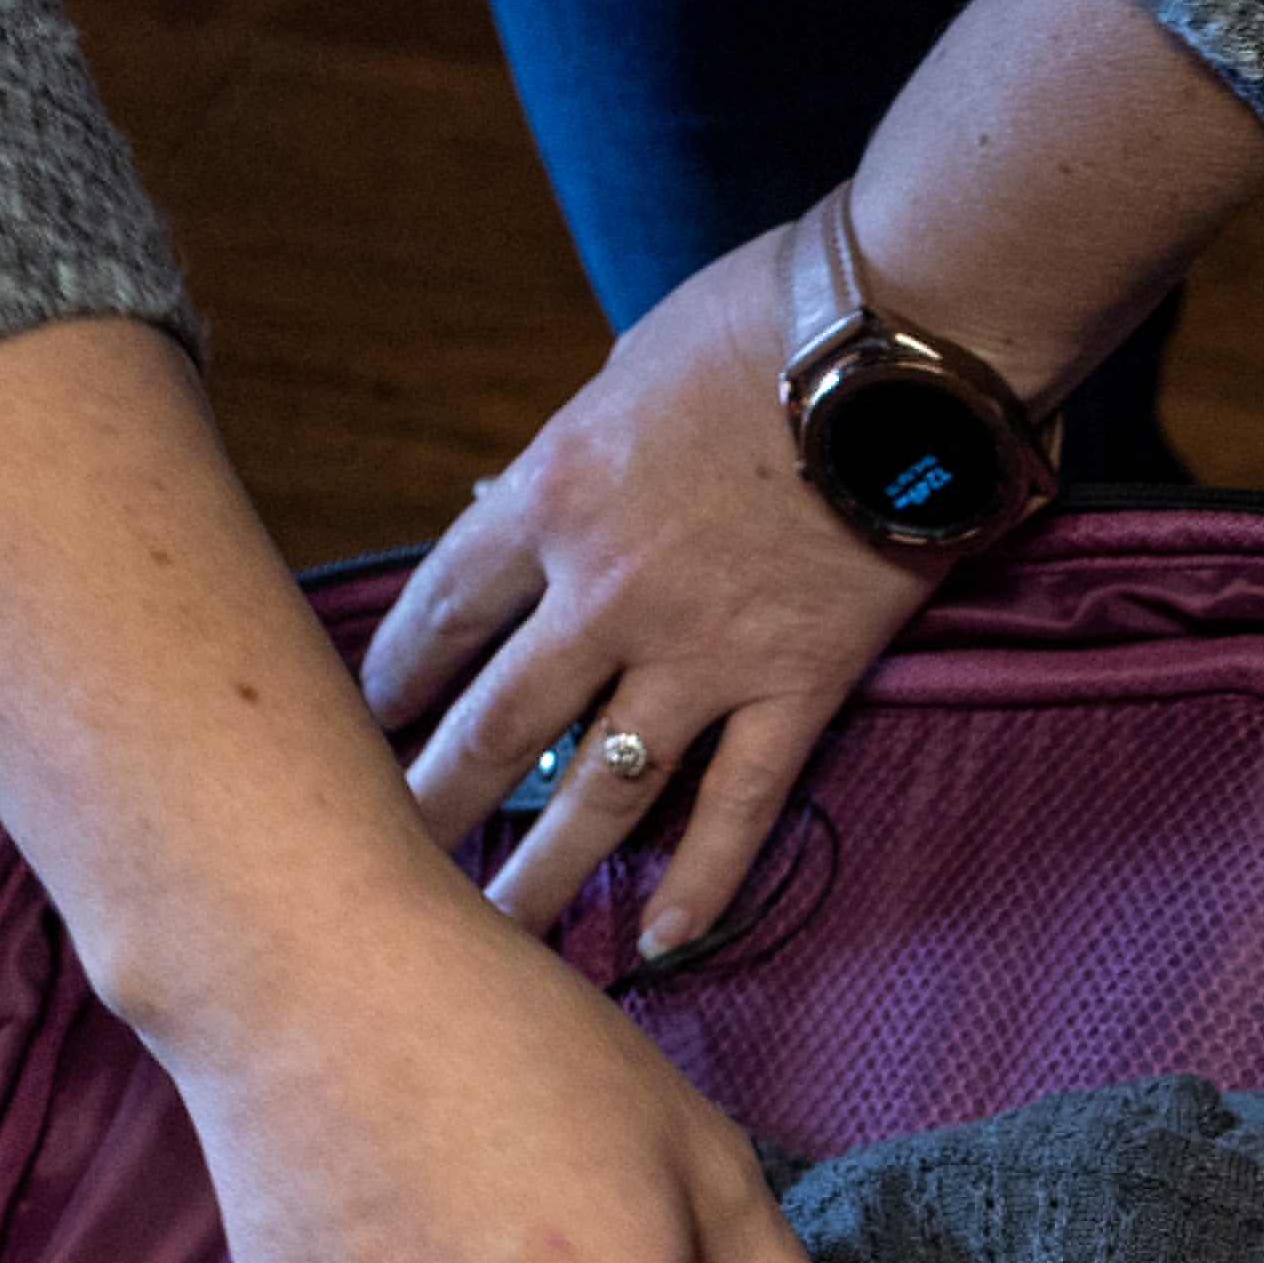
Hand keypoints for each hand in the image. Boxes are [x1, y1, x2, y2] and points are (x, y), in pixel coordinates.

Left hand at [363, 219, 931, 961]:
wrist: (896, 342)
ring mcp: (700, 654)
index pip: (441, 610)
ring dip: (539, 873)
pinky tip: (658, 941)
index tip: (367, 723)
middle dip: (433, 802)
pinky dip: (699, 880)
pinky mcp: (795, 686)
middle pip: (495, 725)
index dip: (396, 676)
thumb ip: (573, 461)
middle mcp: (605, 594)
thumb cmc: (762, 321)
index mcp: (551, 498)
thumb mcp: (624, 375)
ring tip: (490, 936)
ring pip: (598, 792)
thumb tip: (516, 504)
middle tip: (388, 861)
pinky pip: (737, 805)